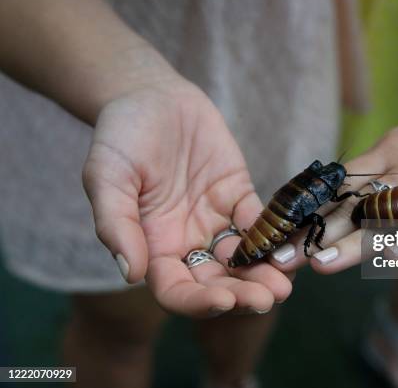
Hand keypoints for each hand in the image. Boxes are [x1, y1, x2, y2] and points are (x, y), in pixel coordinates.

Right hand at [83, 79, 291, 316]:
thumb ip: (116, 224)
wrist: (152, 96)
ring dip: (262, 273)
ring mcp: (214, 219)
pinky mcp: (238, 196)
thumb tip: (131, 273)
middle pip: (215, 280)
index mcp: (153, 245)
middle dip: (241, 295)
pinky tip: (290, 243)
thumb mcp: (106, 176)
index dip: (198, 301)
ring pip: (242, 257)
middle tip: (267, 299)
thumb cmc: (120, 136)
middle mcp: (186, 239)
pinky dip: (274, 233)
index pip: (175, 288)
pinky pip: (259, 221)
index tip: (224, 302)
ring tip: (284, 285)